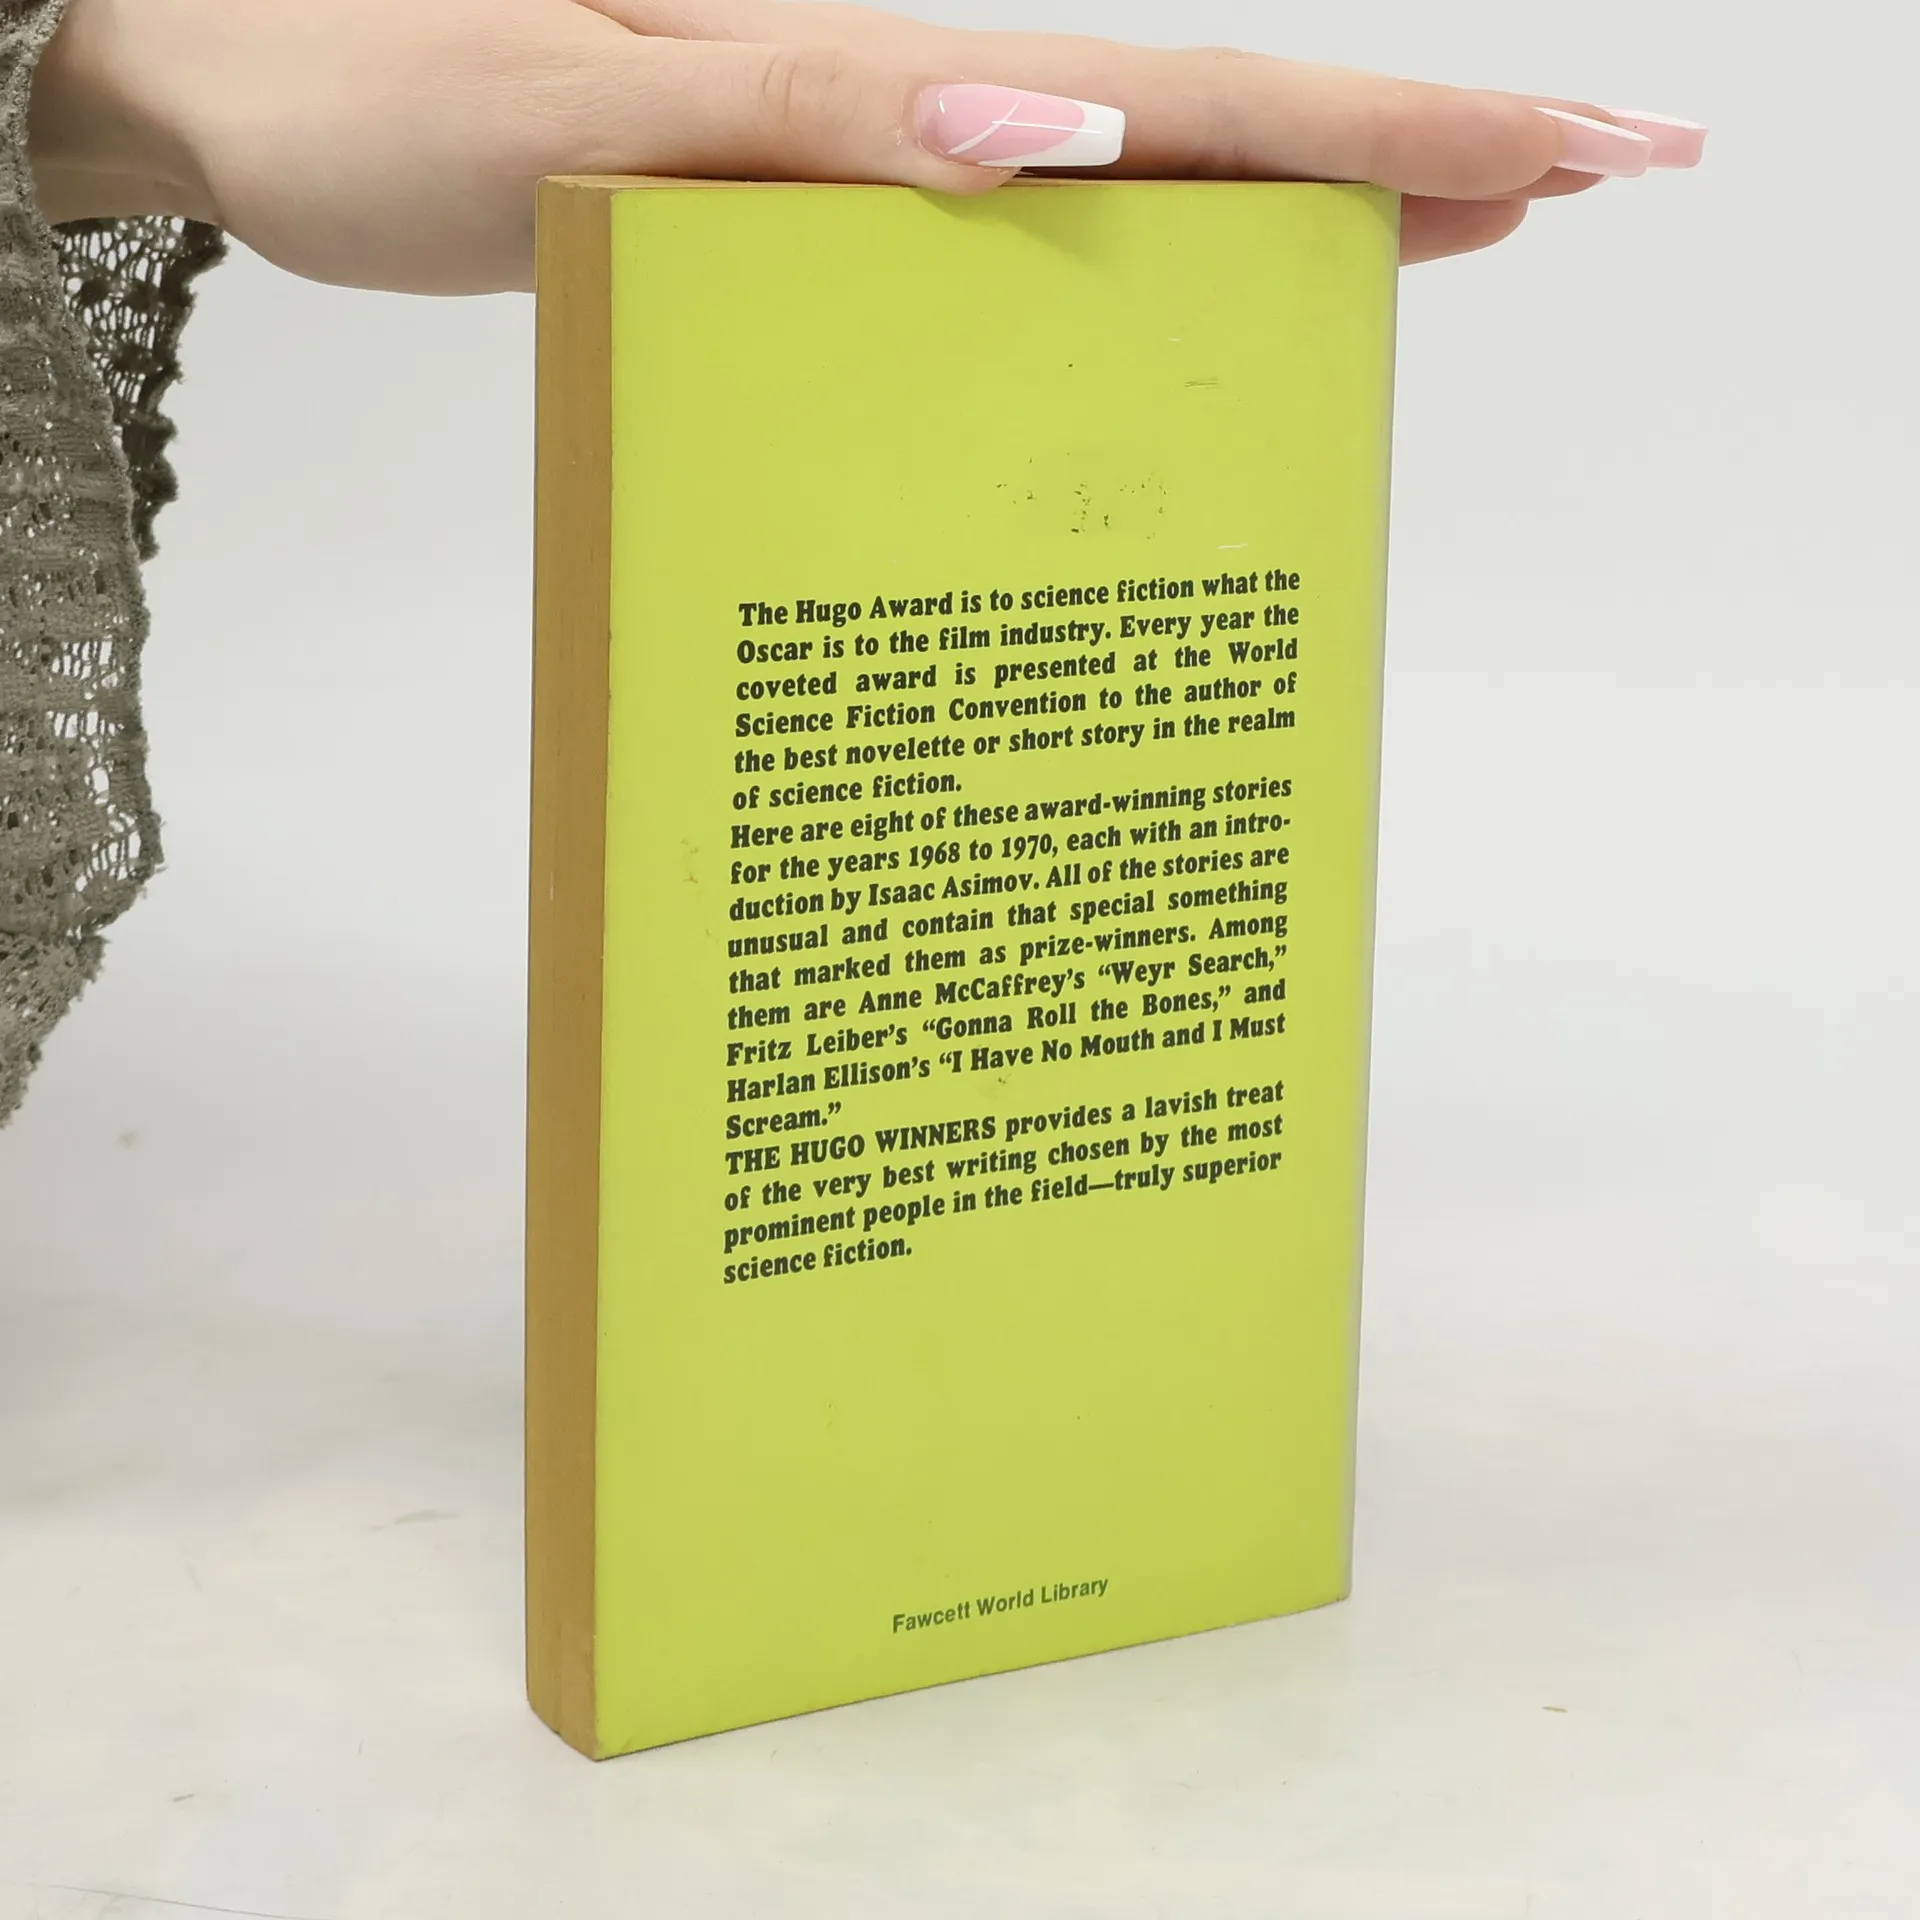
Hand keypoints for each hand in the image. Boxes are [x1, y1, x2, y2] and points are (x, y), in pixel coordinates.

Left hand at [28, 0, 1702, 293]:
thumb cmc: (384, 93)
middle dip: (1407, 151)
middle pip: (1208, 120)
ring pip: (1131, 175)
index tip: (1582, 150)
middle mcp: (901, 103)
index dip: (1397, 124)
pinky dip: (1130, 261)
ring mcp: (864, 151)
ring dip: (1295, 204)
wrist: (242, 90)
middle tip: (1588, 185)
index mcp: (885, 70)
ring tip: (1443, 244)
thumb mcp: (606, 118)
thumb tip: (1051, 141)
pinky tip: (1177, 294)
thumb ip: (824, 124)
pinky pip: (1013, 238)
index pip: (1198, 92)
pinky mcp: (807, 197)